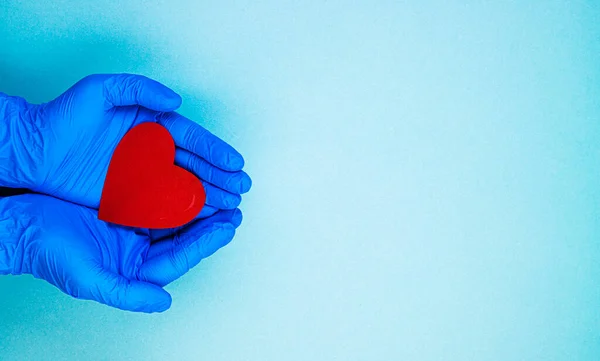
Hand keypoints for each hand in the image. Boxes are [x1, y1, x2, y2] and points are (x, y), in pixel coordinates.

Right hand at [0, 193, 241, 312]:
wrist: (23, 226)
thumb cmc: (52, 257)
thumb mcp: (90, 280)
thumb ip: (128, 293)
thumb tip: (163, 302)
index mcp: (137, 269)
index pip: (180, 256)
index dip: (205, 242)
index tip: (228, 226)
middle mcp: (141, 248)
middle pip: (185, 235)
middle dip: (211, 223)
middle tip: (235, 208)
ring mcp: (136, 225)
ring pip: (176, 214)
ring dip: (199, 204)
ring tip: (223, 193)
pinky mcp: (128, 204)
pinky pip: (159, 196)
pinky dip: (176, 189)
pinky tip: (192, 179)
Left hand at [15, 74, 250, 216]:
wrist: (36, 150)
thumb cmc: (64, 116)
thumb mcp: (100, 90)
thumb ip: (139, 90)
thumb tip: (175, 101)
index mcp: (151, 125)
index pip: (190, 138)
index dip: (215, 150)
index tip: (235, 162)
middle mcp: (152, 151)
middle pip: (193, 165)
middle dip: (220, 176)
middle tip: (242, 188)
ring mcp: (143, 175)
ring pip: (183, 186)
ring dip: (209, 194)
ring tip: (232, 203)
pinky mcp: (130, 196)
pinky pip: (162, 203)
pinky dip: (184, 209)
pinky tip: (204, 214)